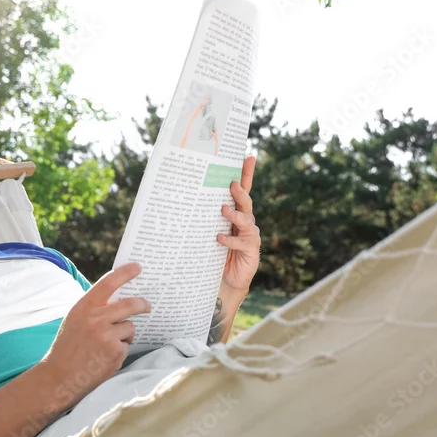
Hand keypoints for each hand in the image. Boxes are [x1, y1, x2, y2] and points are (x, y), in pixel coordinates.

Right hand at [39, 262, 150, 410]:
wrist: (59, 376)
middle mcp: (96, 319)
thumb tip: (119, 299)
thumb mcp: (75, 319)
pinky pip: (127, 345)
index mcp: (84, 307)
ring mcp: (107, 335)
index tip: (137, 267)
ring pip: (130, 327)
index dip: (125, 273)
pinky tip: (104, 358)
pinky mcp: (115, 352)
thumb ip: (94, 308)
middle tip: (147, 306)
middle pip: (130, 304)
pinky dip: (120, 350)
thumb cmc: (67, 347)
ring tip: (106, 345)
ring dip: (124, 334)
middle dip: (142, 304)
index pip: (108, 283)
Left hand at [218, 155, 259, 293]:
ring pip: (246, 220)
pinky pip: (242, 242)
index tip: (248, 157)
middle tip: (232, 184)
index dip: (247, 174)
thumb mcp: (209, 231)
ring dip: (235, 214)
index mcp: (237, 213)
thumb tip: (185, 198)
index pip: (243, 190)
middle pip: (246, 201)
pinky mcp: (251, 249)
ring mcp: (250, 235)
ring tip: (223, 209)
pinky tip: (219, 238)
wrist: (226, 279)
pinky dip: (230, 240)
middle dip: (240, 192)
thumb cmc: (216, 252)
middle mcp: (246, 221)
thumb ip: (205, 217)